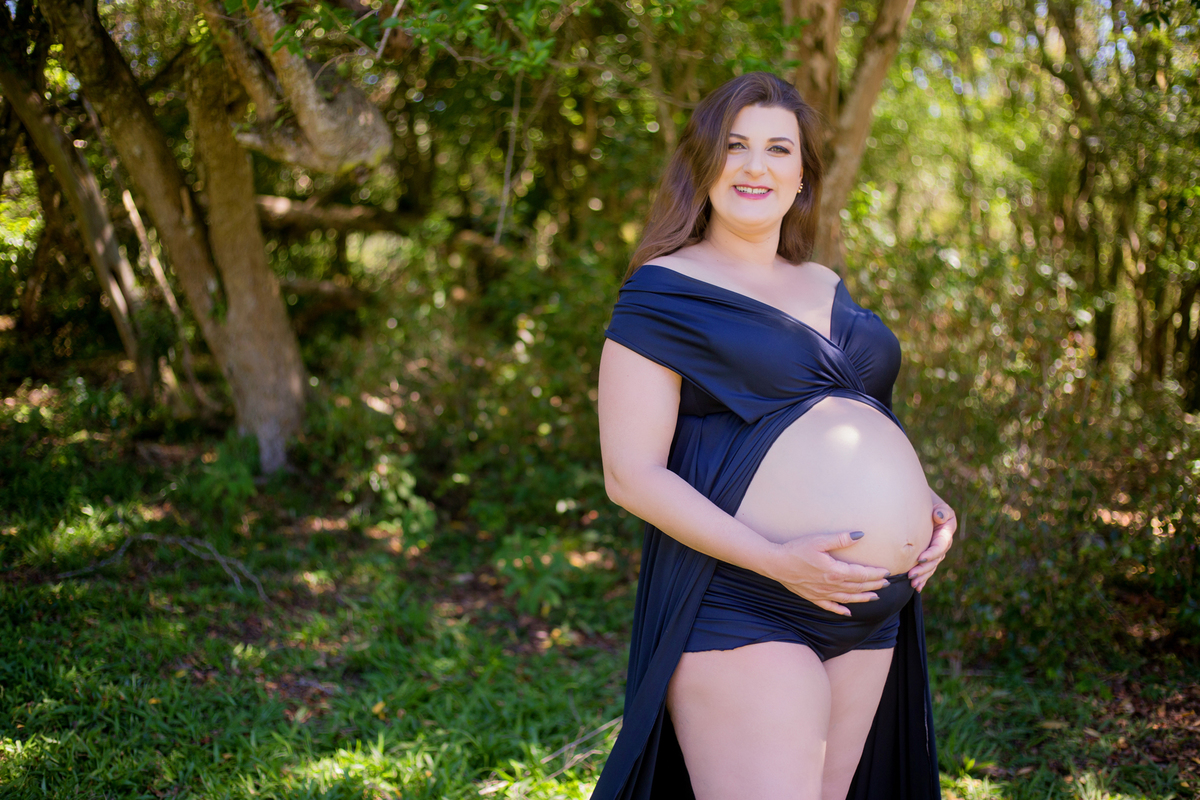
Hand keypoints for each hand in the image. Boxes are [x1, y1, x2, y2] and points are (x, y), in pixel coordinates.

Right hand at [764, 531, 891, 616]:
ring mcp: (822, 593)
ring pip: (848, 598)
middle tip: (887, 584)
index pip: (861, 574)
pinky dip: (840, 610)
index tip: (887, 572)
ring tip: (875, 597)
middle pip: (857, 587)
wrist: (775, 563)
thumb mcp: (819, 540)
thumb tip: (860, 535)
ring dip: (863, 598)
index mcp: (835, 571)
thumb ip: (841, 539)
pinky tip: (848, 613)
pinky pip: (830, 606)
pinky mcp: (813, 597)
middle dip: (874, 586)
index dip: (875, 574)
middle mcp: (831, 585)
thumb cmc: (796, 549)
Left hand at [908, 489, 956, 591]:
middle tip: (911, 575)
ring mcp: (936, 547)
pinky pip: (928, 567)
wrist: (917, 498)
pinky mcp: (929, 552)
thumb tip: (939, 516)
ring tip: (912, 583)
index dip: (932, 553)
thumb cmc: (924, 498)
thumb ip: (940, 510)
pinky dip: (923, 577)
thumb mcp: (934, 501)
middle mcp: (943, 540)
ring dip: (923, 575)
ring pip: (932, 565)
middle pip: (936, 558)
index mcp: (946, 529)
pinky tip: (917, 587)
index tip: (920, 559)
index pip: (941, 544)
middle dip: (924, 568)